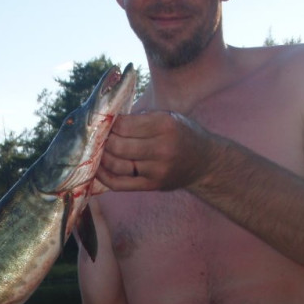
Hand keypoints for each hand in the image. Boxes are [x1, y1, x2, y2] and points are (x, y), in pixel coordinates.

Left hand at [98, 111, 212, 191]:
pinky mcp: (152, 186)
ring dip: (102, 158)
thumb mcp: (168, 117)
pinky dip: (104, 177)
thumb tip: (108, 120)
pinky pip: (120, 184)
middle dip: (104, 141)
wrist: (204, 162)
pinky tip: (99, 168)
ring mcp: (157, 170)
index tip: (104, 123)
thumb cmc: (182, 135)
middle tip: (99, 138)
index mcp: (165, 125)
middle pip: (118, 145)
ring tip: (98, 151)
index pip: (125, 125)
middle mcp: (162, 148)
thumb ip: (141, 119)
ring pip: (117, 165)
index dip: (109, 124)